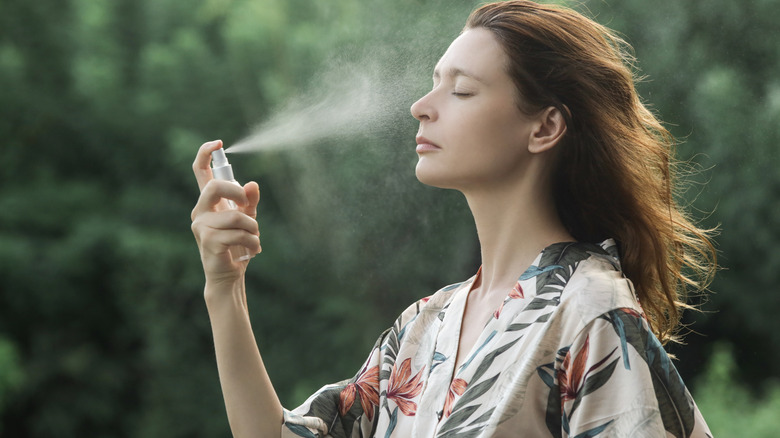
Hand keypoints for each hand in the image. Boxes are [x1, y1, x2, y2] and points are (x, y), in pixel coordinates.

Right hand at [191, 140, 260, 285]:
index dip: (205, 154)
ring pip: (235, 216)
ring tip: (255, 239)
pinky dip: (252, 242)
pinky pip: (238, 234)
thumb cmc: (236, 245)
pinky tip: (253, 251)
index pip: (200, 172)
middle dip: (237, 193)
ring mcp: (202, 226)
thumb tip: (252, 184)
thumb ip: (249, 201)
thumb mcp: (247, 219)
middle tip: (248, 205)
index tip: (218, 143)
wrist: (228, 275)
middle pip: (214, 188)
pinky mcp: (208, 241)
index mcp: (208, 202)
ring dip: (252, 228)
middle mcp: (200, 211)